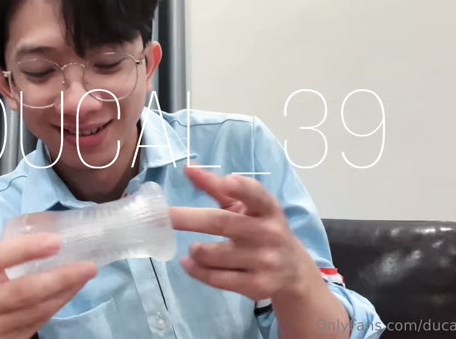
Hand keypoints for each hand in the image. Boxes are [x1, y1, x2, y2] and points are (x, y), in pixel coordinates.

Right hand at [0, 233, 96, 338]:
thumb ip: (3, 258)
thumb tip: (50, 236)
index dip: (27, 248)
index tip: (56, 241)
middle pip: (23, 291)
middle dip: (60, 277)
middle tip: (88, 265)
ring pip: (36, 310)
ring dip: (66, 292)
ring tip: (85, 275)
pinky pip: (39, 322)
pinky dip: (59, 305)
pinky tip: (72, 291)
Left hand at [169, 166, 318, 301]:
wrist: (293, 271)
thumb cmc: (261, 230)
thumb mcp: (246, 207)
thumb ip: (218, 188)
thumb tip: (188, 169)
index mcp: (267, 209)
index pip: (256, 195)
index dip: (241, 189)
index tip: (225, 181)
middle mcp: (269, 233)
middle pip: (221, 223)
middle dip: (188, 219)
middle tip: (162, 216)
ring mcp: (264, 261)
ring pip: (212, 255)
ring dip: (195, 251)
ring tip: (194, 248)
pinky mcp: (256, 286)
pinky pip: (215, 278)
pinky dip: (196, 270)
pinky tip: (189, 264)